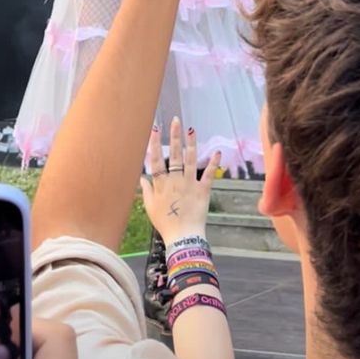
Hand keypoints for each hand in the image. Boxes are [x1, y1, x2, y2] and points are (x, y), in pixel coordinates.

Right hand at [140, 118, 220, 248]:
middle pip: (173, 155)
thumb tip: (141, 178)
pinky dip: (213, 163)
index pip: (156, 160)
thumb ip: (146, 191)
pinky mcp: (203, 190)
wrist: (183, 237)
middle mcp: (175, 180)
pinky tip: (217, 151)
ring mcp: (189, 184)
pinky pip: (208, 174)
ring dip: (191, 144)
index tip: (155, 128)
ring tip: (191, 130)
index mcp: (161, 184)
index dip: (154, 144)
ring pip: (190, 160)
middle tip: (176, 121)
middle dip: (174, 136)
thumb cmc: (165, 224)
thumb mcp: (150, 208)